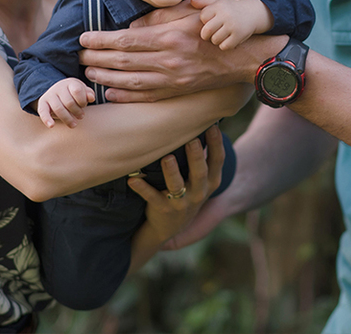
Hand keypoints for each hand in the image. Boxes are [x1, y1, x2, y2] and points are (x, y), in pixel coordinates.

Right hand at [36, 78, 95, 127]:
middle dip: (77, 111)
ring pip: (58, 108)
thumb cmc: (75, 94)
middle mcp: (59, 87)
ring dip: (67, 119)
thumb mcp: (83, 91)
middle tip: (81, 116)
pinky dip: (46, 119)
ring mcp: (50, 94)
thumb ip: (89, 94)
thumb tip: (91, 98)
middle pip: (69, 102)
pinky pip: (43, 111)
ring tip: (74, 124)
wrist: (58, 92)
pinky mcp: (42, 102)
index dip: (82, 101)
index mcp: (70, 83)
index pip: (77, 90)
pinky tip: (51, 125)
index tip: (84, 106)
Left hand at [79, 2, 273, 102]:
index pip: (125, 39)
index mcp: (168, 37)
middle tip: (78, 56)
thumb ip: (157, 17)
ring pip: (130, 81)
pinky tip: (109, 94)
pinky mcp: (176, 92)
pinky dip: (125, 96)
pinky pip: (145, 97)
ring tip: (88, 73)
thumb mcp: (187, 13)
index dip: (101, 40)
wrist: (239, 57)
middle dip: (96, 59)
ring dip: (105, 78)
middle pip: (123, 62)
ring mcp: (171, 80)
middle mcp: (167, 60)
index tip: (84, 38)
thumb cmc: (211, 30)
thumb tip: (131, 25)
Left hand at [127, 126, 225, 248]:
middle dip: (196, 156)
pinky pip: (152, 198)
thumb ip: (201, 156)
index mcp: (210, 181)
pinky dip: (142, 188)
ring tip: (166, 158)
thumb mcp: (199, 179)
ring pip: (178, 186)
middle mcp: (199, 192)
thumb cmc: (185, 191)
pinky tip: (132, 179)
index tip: (213, 126)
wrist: (169, 227)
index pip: (218, 161)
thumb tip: (198, 122)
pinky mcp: (164, 210)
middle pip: (200, 173)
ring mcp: (182, 203)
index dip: (217, 144)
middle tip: (192, 140)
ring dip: (172, 172)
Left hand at [193, 0, 273, 50]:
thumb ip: (205, 2)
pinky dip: (225, 45)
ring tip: (221, 35)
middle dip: (207, 34)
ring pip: (214, 40)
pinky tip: (228, 39)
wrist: (253, 13)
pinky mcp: (239, 36)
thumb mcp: (219, 2)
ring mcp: (233, 26)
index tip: (211, 21)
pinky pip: (224, 46)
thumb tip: (191, 2)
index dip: (205, 21)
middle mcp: (226, 15)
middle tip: (212, 32)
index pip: (202, 17)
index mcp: (219, 6)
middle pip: (206, 31)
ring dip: (216, 40)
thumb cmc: (231, 8)